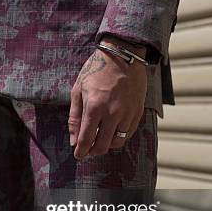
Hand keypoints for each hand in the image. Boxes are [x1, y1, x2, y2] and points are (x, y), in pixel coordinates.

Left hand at [68, 37, 147, 159]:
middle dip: (93, 151)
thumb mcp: (78, 91)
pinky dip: (119, 136)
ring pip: (117, 142)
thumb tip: (74, 140)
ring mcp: (127, 113)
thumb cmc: (95, 70)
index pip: (87, 139)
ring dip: (107, 145)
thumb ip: (74, 117)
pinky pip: (128, 133)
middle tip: (87, 149)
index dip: (81, 151)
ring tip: (99, 139)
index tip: (78, 155)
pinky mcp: (137, 111)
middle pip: (103, 145)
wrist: (122, 55)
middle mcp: (113, 113)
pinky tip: (111, 131)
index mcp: (94, 107)